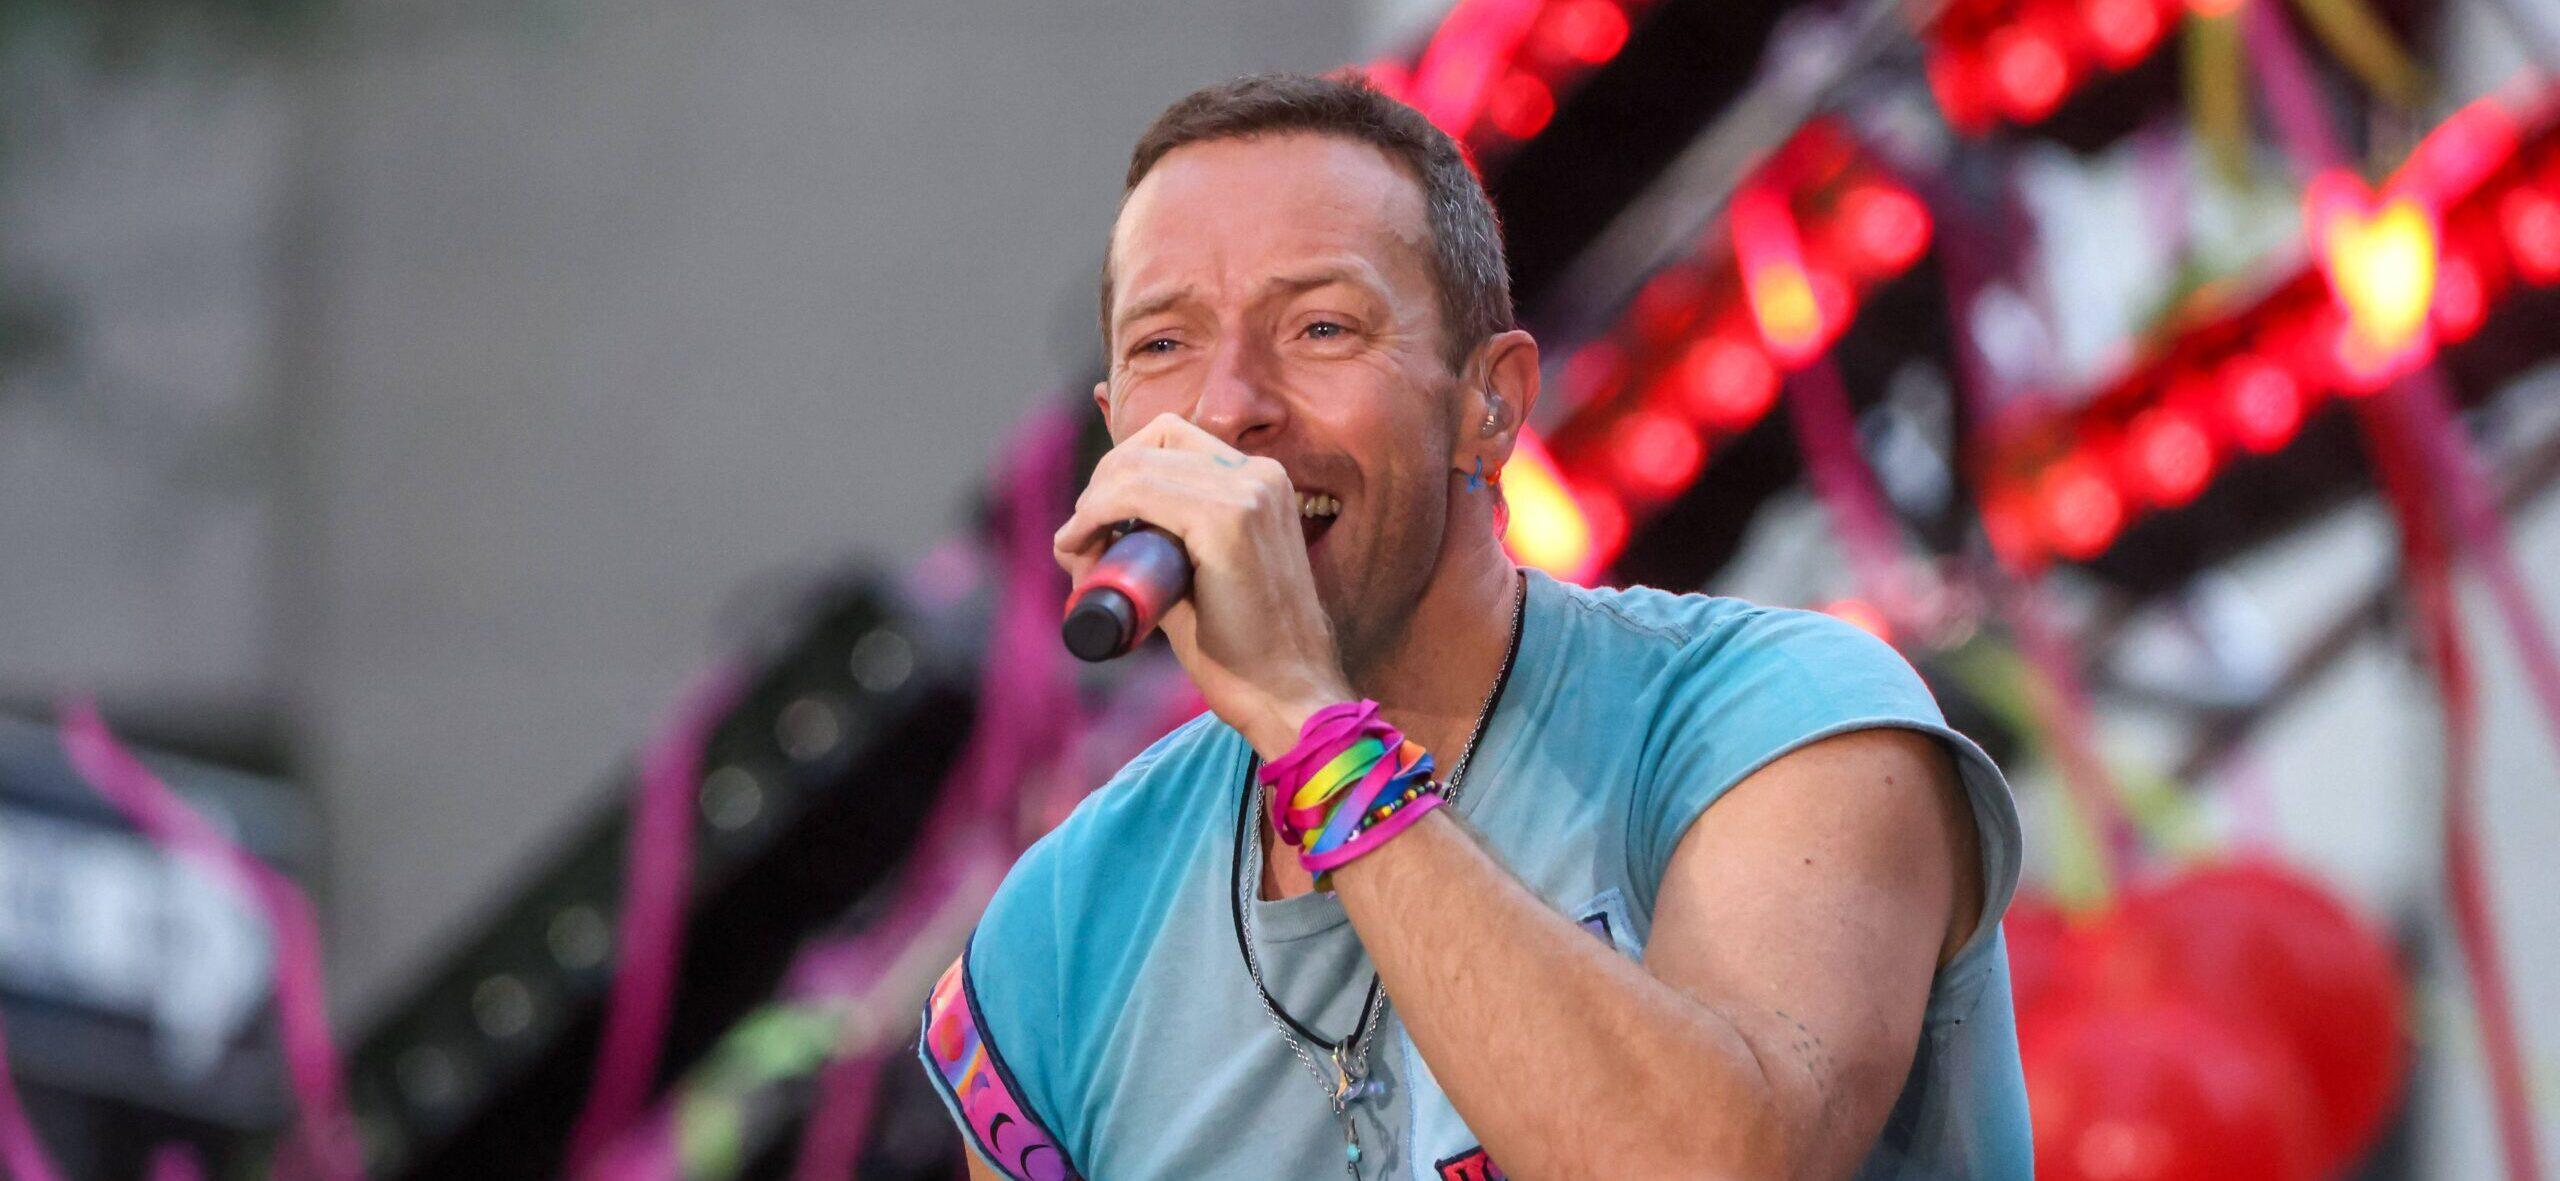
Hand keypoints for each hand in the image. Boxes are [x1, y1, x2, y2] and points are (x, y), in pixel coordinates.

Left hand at [1053, 413, 1353, 756]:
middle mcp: (1259, 474)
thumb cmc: (1246, 651)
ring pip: (1135, 466)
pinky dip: (1094, 513)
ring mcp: (1247, 493)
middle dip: (1100, 486)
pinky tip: (1078, 543)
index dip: (1120, 473)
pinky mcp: (1227, 520)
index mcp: (1262, 481)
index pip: (1170, 439)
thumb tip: (1107, 537)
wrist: (1288, 695)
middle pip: (1150, 442)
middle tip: (1078, 542)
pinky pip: (1136, 493)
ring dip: (1090, 505)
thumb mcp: (1209, 574)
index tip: (1094, 524)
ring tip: (1077, 554)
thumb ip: (1174, 544)